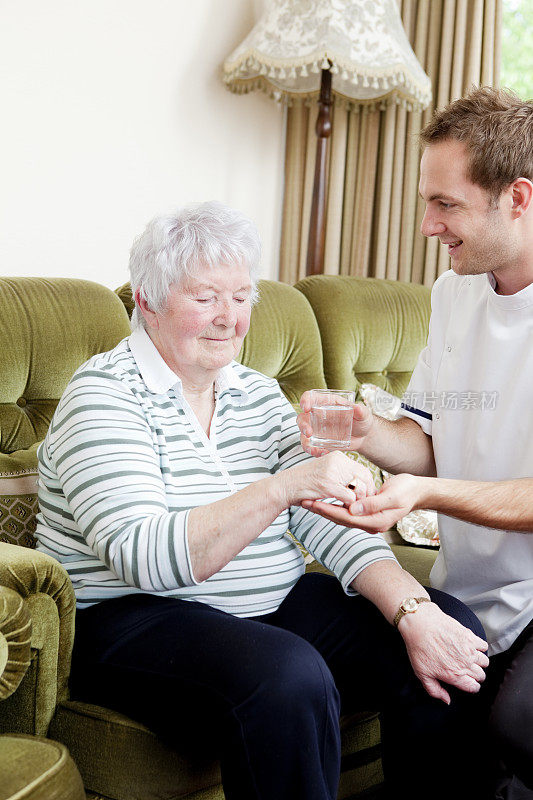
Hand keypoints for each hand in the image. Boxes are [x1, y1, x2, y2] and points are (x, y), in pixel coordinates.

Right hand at [281, 450, 375, 507]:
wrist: (285, 486)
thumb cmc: (305, 483)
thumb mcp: (327, 472)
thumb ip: (343, 475)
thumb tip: (363, 485)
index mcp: (338, 457)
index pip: (364, 470)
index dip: (368, 485)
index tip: (365, 497)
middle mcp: (337, 461)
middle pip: (365, 477)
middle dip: (366, 493)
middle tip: (362, 504)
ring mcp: (332, 472)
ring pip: (359, 488)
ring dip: (358, 501)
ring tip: (350, 506)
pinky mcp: (328, 485)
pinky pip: (350, 498)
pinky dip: (349, 506)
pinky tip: (342, 508)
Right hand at [297, 391, 373, 456]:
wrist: (364, 436)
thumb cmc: (361, 420)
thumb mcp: (363, 414)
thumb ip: (360, 411)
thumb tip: (358, 408)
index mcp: (326, 403)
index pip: (311, 397)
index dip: (305, 400)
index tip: (306, 407)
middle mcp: (318, 415)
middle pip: (302, 417)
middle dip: (302, 425)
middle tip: (309, 432)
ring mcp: (317, 429)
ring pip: (303, 434)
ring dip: (305, 442)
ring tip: (315, 450)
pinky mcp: (320, 441)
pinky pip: (311, 446)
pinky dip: (314, 451)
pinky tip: (323, 453)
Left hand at [301, 473, 424, 532]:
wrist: (417, 491)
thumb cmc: (406, 491)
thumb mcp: (392, 496)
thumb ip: (373, 503)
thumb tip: (353, 509)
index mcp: (376, 522)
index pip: (347, 517)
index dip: (329, 510)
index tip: (314, 504)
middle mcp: (370, 524)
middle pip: (340, 519)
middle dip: (322, 510)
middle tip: (304, 501)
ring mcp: (368, 520)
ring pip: (342, 516)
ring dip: (325, 508)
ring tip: (309, 501)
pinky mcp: (367, 513)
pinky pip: (347, 511)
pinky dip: (335, 505)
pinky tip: (324, 499)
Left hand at [398, 602, 488, 703]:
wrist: (420, 623)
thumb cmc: (419, 647)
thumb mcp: (421, 673)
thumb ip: (435, 690)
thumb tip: (446, 700)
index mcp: (454, 675)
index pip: (473, 687)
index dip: (472, 687)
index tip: (468, 683)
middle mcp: (465, 664)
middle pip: (481, 675)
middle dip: (476, 676)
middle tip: (467, 670)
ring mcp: (469, 649)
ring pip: (485, 662)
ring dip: (479, 662)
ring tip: (470, 659)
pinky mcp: (470, 636)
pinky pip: (484, 646)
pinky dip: (480, 647)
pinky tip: (471, 646)